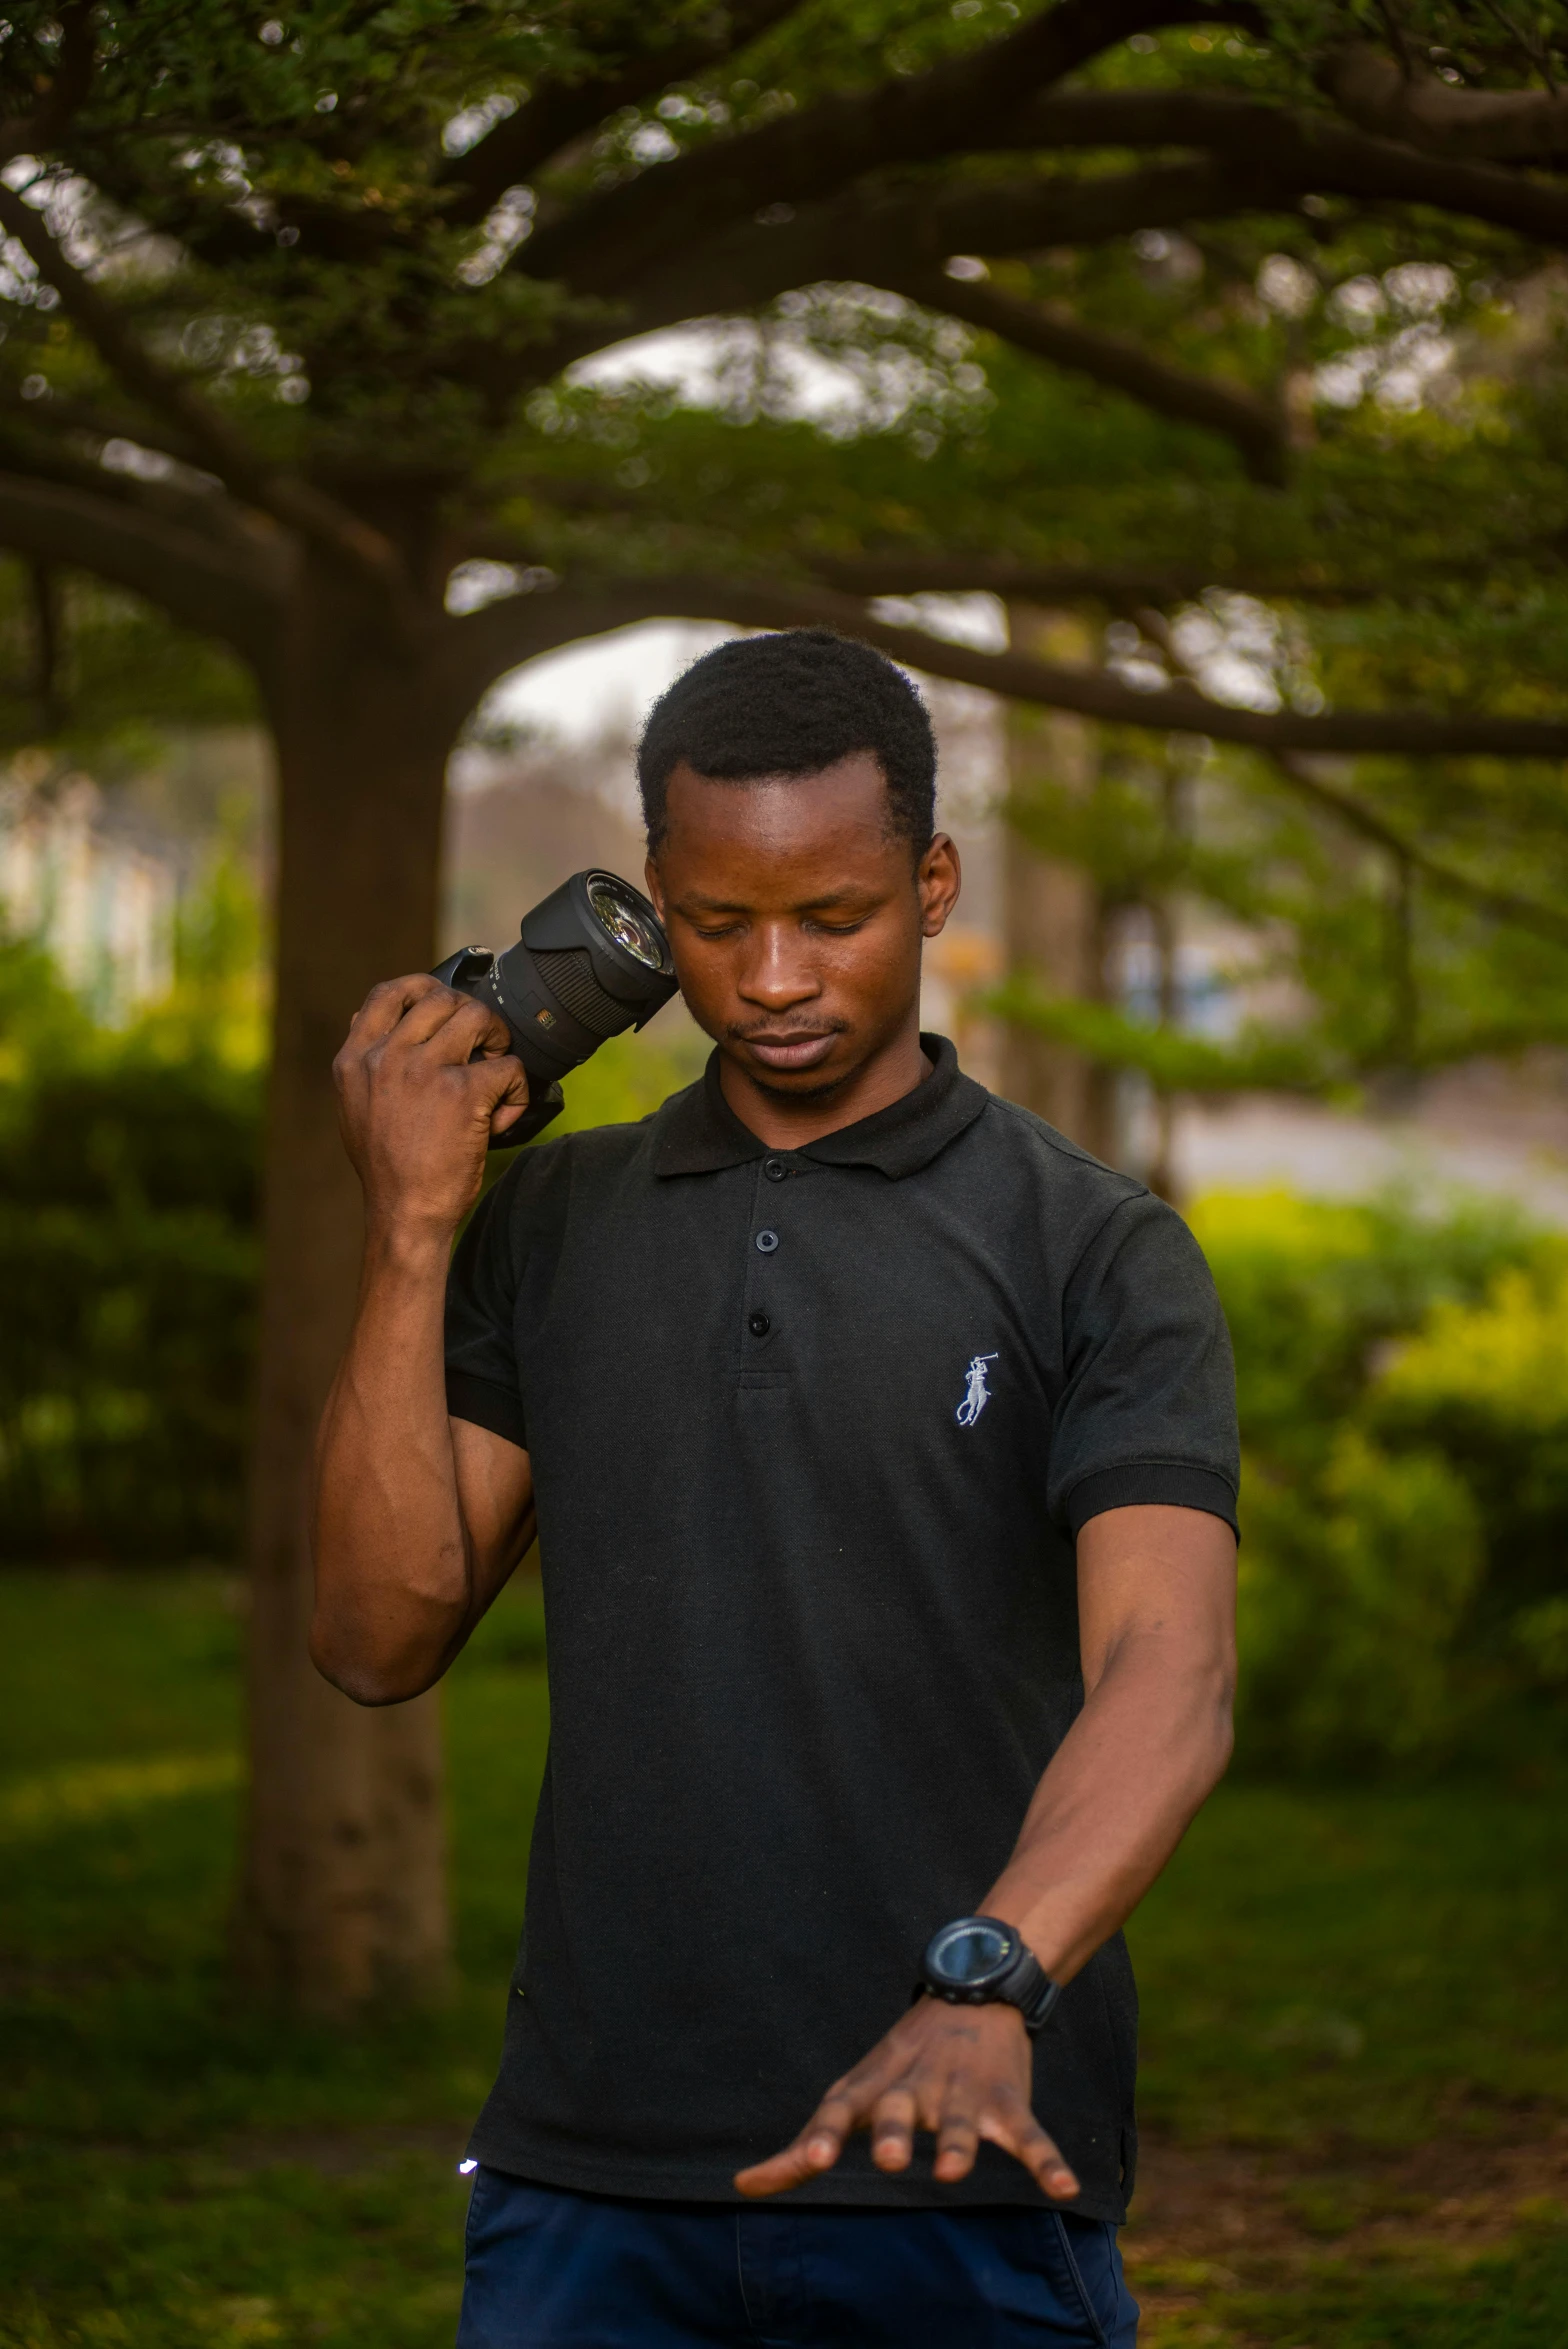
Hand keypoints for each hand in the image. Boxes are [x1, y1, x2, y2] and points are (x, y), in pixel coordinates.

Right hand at [332, 974, 527, 1237]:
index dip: (425, 987)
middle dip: (472, 1016)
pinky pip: (508, 1067)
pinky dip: (518, 1091)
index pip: (388, 994)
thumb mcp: (354, 1107)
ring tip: (496, 1071)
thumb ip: (364, 1063)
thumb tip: (369, 1017)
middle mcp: (386, 1058)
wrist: (404, 1214)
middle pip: (442, 999)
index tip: (446, 1002)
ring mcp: (424, 1071)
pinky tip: (505, 1115)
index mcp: (356, 1060)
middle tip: (483, 1048)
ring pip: (478, 1018)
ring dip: (498, 1040)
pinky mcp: (463, 1093)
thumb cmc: (387, 1167)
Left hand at [733, 1996, 1079, 2200]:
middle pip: (900, 2111)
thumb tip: (742, 2186)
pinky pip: (1029, 2136)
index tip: (813, 2160)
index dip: (825, 2134)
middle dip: (895, 2133)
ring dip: (958, 2145)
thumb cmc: (900, 2060)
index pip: (840, 2108)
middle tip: (888, 2160)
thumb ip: (802, 2145)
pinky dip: (1047, 2160)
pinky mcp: (1007, 2098)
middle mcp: (914, 2087)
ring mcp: (962, 2092)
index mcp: (874, 2086)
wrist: (974, 1988)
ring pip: (961, 2122)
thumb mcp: (852, 2092)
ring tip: (953, 2172)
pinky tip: (1064, 2188)